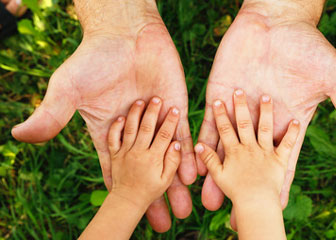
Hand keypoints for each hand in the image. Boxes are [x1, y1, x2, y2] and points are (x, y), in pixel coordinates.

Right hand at [11, 1, 194, 231]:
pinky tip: (194, 177)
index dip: (121, 192)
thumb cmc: (94, 59)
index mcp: (111, 132)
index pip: (116, 169)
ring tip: (185, 209)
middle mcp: (136, 132)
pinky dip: (187, 155)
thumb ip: (51, 114)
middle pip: (146, 170)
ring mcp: (157, 121)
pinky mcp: (176, 108)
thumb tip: (19, 136)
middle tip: (164, 224)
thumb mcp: (68, 89)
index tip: (127, 216)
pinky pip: (182, 136)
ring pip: (167, 158)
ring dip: (176, 183)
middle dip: (154, 197)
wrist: (125, 33)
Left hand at [197, 0, 335, 224]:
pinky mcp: (219, 97)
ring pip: (226, 149)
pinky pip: (208, 124)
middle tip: (235, 216)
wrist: (275, 20)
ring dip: (217, 174)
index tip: (276, 209)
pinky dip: (201, 144)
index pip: (283, 161)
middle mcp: (260, 123)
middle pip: (252, 163)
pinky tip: (194, 165)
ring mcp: (238, 112)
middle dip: (244, 187)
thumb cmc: (306, 47)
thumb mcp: (332, 75)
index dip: (280, 185)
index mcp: (287, 123)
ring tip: (209, 200)